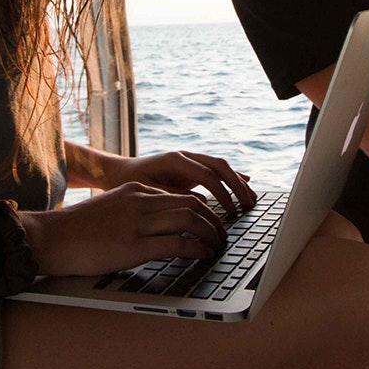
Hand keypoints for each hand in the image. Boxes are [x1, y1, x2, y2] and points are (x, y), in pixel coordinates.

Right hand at [18, 183, 226, 277]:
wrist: (50, 238)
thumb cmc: (76, 230)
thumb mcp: (110, 208)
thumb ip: (134, 211)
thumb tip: (157, 226)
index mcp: (136, 190)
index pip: (180, 194)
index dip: (203, 208)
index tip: (212, 222)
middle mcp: (141, 201)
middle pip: (192, 204)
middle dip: (214, 220)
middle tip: (222, 235)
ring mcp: (138, 222)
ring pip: (191, 220)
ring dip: (211, 234)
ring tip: (217, 247)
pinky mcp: (135, 246)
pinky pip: (179, 243)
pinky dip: (197, 249)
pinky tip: (203, 256)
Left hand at [107, 150, 256, 215]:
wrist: (116, 172)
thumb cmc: (127, 183)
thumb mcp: (146, 192)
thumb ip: (171, 196)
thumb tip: (199, 204)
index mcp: (174, 160)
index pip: (206, 175)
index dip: (221, 193)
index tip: (230, 211)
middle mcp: (184, 156)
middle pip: (219, 166)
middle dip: (237, 185)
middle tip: (250, 204)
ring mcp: (188, 161)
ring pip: (219, 167)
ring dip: (237, 181)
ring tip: (252, 198)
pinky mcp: (189, 169)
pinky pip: (214, 171)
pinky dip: (230, 178)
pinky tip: (244, 183)